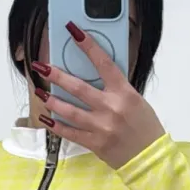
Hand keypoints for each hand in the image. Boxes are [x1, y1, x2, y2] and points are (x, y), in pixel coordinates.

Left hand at [33, 24, 164, 169]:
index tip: (74, 31)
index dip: (88, 46)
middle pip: (79, 88)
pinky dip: (57, 126)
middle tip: (42, 66)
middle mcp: (111, 108)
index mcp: (124, 93)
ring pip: (70, 111)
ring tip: (40, 92)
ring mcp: (101, 127)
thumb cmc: (145, 127)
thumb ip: (116, 89)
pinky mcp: (95, 144)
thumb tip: (93, 75)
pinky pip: (71, 133)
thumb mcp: (135, 101)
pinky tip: (47, 119)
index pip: (104, 63)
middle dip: (57, 76)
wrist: (150, 158)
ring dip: (52, 101)